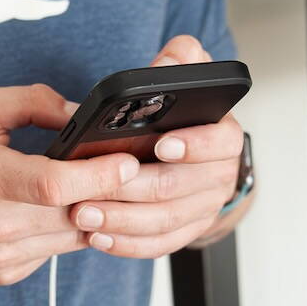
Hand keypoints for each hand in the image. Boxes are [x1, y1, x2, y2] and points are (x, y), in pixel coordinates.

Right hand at [0, 85, 138, 284]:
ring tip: (90, 187)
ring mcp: (0, 256)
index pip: (53, 185)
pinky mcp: (6, 273)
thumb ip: (35, 102)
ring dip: (91, 213)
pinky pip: (56, 251)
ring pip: (74, 237)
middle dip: (108, 193)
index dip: (98, 175)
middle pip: (74, 213)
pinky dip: (64, 230)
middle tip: (125, 171)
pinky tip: (52, 211)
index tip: (127, 163)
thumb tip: (82, 115)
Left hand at [69, 35, 243, 258]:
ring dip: (120, 221)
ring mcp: (203, 207)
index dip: (193, 145)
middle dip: (131, 189)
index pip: (220, 143)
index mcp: (223, 136)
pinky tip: (98, 238)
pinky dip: (127, 244)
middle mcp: (219, 175)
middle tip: (91, 187)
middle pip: (177, 187)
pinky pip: (159, 244)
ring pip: (164, 221)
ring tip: (83, 213)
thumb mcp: (185, 77)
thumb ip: (181, 61)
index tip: (160, 144)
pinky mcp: (185, 231)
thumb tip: (170, 63)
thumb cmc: (179, 113)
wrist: (191, 151)